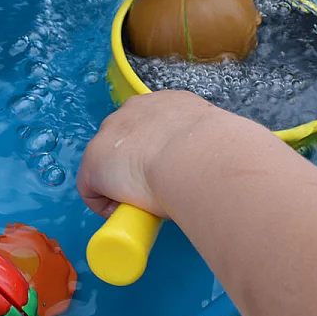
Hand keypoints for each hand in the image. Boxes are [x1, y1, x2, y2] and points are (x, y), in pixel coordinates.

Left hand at [76, 90, 239, 218]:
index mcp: (168, 103)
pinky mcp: (94, 162)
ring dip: (121, 185)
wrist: (198, 155)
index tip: (170, 172)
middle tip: (157, 190)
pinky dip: (106, 205)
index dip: (158, 152)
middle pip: (125, 142)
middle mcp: (135, 110)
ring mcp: (110, 134)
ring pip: (107, 165)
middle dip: (136, 166)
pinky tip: (127, 212)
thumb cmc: (219, 152)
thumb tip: (225, 170)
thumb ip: (213, 149)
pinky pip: (92, 189)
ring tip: (144, 204)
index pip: (154, 126)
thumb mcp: (218, 141)